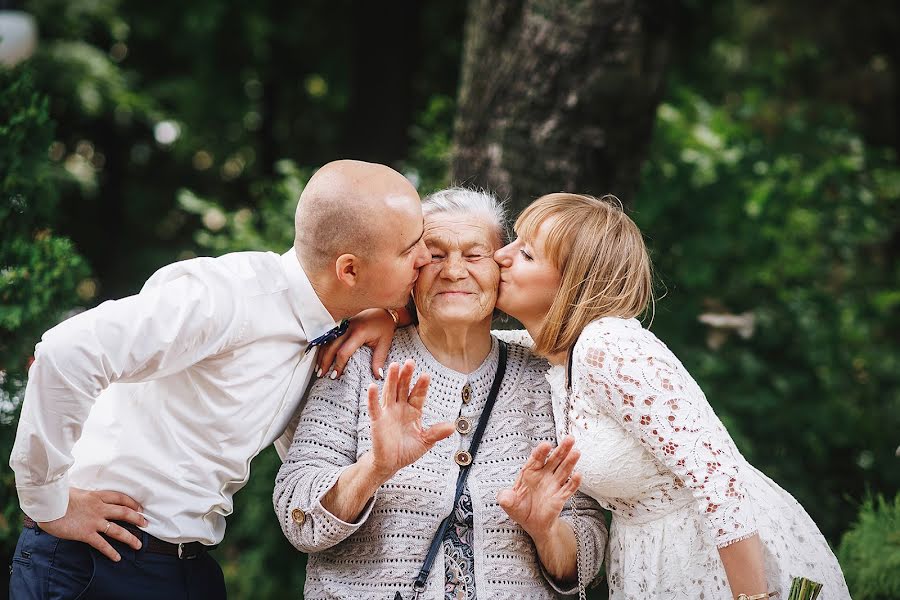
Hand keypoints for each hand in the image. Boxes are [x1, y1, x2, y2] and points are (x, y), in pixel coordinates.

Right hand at [38, 488, 147, 561]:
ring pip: (117, 530)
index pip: (120, 498)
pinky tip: (117, 557)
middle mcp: (99, 508)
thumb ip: (84, 496)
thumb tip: (84, 496)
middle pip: (124, 512)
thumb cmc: (57, 496)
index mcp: (97, 496)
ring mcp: (94, 521)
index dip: (131, 502)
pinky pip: (102, 544)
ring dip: (130, 538)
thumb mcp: (75, 491)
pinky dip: (110, 551)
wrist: (48, 504)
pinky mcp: (86, 533)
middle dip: (137, 519)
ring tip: (138, 544)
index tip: (139, 507)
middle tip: (146, 524)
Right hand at [316, 308, 396, 379]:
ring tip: (319, 369)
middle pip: (331, 347)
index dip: (338, 365)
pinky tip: (320, 357)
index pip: (344, 351)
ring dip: (321, 356)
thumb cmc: (384, 326)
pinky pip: (328, 337)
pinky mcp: (340, 324)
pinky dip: (323, 348)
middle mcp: (347, 328)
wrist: (382, 310)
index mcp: (358, 332)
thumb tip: (377, 376)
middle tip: (321, 375)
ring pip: (327, 342)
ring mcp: (342, 325)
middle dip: (325, 362)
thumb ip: (379, 359)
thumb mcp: (385, 343)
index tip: (335, 375)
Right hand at [367, 360, 454, 482]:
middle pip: (403, 388)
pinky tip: (373, 386)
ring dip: (391, 379)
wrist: (390, 464)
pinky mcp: (377, 421)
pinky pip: (374, 408)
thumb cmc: (407, 451)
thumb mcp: (425, 442)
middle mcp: (400, 408)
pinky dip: (373, 398)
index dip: (421, 386)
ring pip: (390, 392)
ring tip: (394, 365)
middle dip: (406, 376)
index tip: (425, 375)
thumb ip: (436, 433)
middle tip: (410, 362)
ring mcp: (388, 413)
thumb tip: (453, 426)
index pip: (418, 395)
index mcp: (413, 411)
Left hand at [498, 436, 582, 541]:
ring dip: (570, 461)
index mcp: (530, 472)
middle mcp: (544, 475)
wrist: (533, 524)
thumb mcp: (509, 504)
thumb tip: (503, 498)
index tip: (546, 445)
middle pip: (554, 459)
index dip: (541, 451)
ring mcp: (553, 485)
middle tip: (569, 439)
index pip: (536, 458)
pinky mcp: (560, 497)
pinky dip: (574, 482)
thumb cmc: (520, 508)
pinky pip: (568, 488)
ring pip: (563, 470)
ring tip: (576, 452)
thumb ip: (506, 499)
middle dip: (562, 449)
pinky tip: (578, 475)